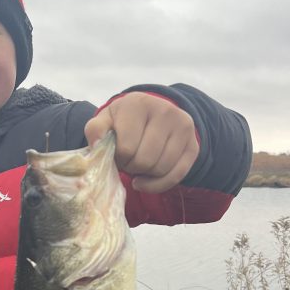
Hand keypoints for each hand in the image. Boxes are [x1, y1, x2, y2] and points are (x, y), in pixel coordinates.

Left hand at [84, 92, 198, 192]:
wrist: (152, 115)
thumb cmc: (124, 121)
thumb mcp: (106, 121)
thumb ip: (96, 130)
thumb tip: (97, 145)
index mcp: (139, 103)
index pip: (126, 148)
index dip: (118, 158)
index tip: (117, 153)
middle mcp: (165, 111)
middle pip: (144, 160)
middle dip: (131, 167)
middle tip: (127, 161)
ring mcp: (183, 127)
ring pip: (160, 169)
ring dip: (144, 175)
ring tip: (138, 164)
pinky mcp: (193, 145)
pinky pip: (176, 177)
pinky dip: (158, 185)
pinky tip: (145, 181)